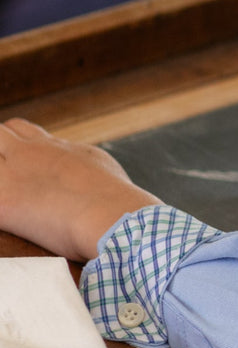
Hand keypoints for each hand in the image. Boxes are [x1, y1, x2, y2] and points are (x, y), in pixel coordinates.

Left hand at [0, 119, 161, 260]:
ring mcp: (14, 174)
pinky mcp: (4, 201)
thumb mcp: (100, 165)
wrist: (116, 217)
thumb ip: (78, 162)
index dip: (13, 143)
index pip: (19, 130)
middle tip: (11, 178)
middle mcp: (32, 153)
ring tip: (14, 194)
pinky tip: (9, 215)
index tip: (16, 161)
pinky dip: (0, 207)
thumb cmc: (116, 199)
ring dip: (0, 174)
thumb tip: (79, 171)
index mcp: (54, 147)